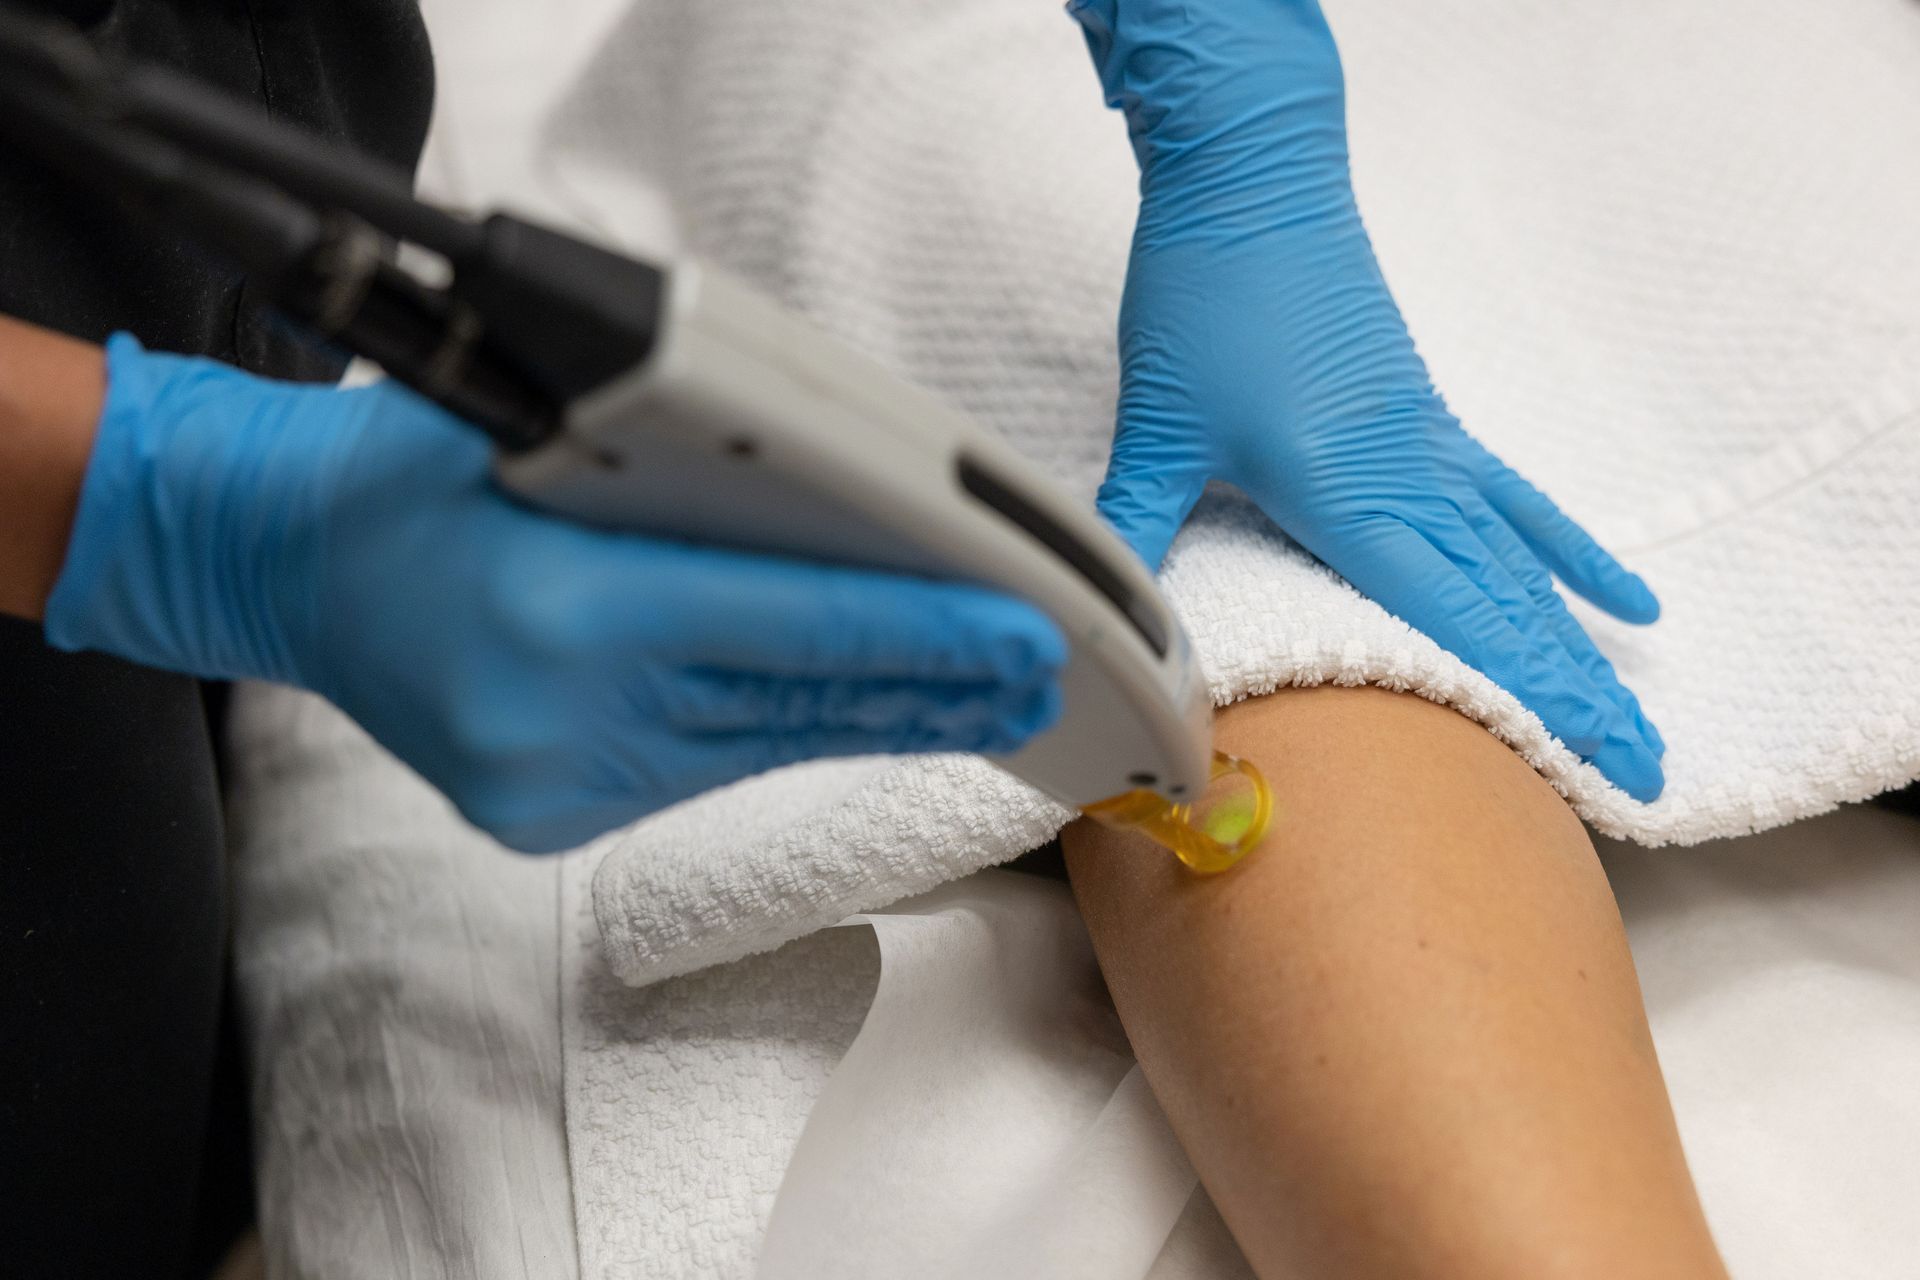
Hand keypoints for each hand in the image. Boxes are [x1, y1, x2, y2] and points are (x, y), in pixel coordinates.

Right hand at [44, 337, 1065, 850]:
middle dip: (930, 691)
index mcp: (565, 610)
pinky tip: (861, 710)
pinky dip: (785, 730)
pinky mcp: (548, 815)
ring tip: (980, 699)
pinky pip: (706, 768)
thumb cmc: (406, 471)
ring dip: (877, 719)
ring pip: (762, 746)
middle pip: (795, 704)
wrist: (281, 564)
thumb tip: (836, 499)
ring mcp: (552, 782)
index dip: (920, 637)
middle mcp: (563, 717)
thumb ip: (685, 468)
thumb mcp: (540, 418)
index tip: (1025, 641)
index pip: (789, 630)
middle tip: (1039, 677)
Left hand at [1070, 0, 1663, 799]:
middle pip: (1508, 606)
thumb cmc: (1207, 292)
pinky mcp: (1425, 419)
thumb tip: (1099, 617)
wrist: (1254, 177)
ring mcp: (1427, 447)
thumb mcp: (1158, 426)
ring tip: (1638, 708)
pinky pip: (1514, 499)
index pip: (1452, 618)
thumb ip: (1131, 529)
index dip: (1524, 695)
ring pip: (1520, 565)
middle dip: (1573, 696)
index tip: (1588, 757)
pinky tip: (1621, 594)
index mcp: (1348, 493)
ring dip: (1577, 642)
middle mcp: (1407, 478)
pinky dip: (1564, 550)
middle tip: (1641, 771)